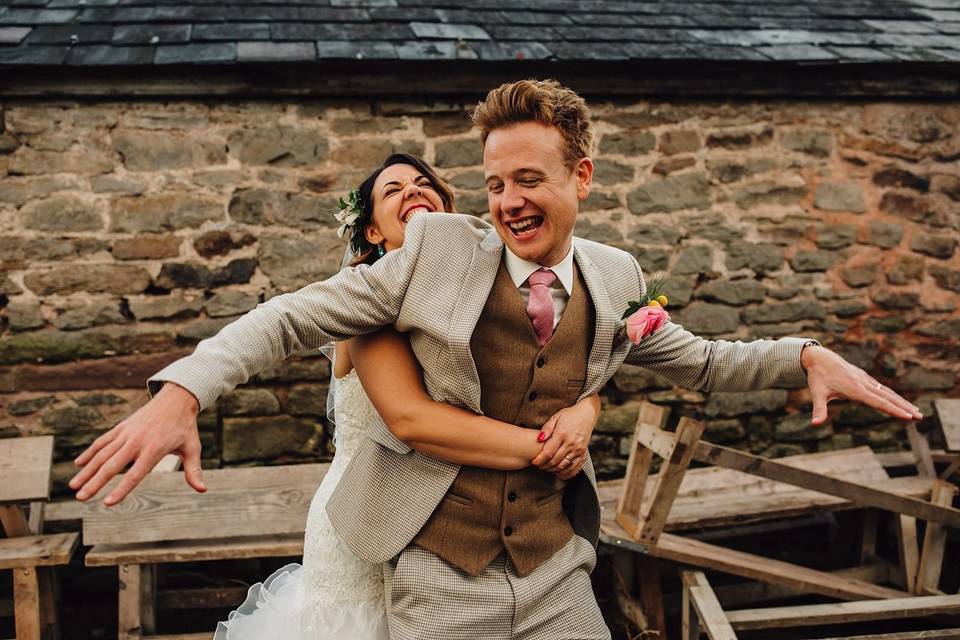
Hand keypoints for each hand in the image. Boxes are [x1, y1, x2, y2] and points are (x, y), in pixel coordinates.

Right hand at [69, 382, 205, 505]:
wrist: (176, 399)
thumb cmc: (185, 427)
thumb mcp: (192, 448)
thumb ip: (194, 470)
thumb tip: (202, 489)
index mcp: (154, 449)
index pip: (135, 474)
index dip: (121, 490)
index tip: (107, 503)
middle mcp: (137, 441)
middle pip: (112, 465)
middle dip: (94, 483)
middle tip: (79, 498)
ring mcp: (126, 433)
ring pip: (102, 454)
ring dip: (87, 470)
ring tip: (73, 486)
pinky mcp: (121, 427)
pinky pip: (102, 441)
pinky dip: (90, 452)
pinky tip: (78, 464)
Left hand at [531, 393, 600, 480]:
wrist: (587, 414)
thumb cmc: (569, 415)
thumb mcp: (555, 417)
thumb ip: (546, 429)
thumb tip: (539, 439)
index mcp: (562, 434)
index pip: (548, 452)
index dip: (539, 460)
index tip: (533, 462)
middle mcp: (571, 443)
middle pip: (555, 461)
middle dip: (544, 466)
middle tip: (539, 465)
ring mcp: (578, 450)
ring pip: (563, 466)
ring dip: (553, 470)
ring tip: (547, 467)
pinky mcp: (583, 454)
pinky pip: (574, 468)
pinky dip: (565, 473)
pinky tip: (559, 472)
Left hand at [801, 345, 922, 425]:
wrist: (818, 357)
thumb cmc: (817, 377)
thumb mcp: (816, 393)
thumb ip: (818, 410)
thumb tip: (814, 424)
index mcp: (855, 389)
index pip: (878, 402)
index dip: (894, 410)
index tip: (908, 416)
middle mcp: (863, 383)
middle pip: (888, 397)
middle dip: (904, 407)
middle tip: (920, 417)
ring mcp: (865, 379)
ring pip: (887, 392)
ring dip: (902, 401)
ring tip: (916, 411)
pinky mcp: (864, 377)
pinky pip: (881, 388)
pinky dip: (892, 395)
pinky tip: (899, 401)